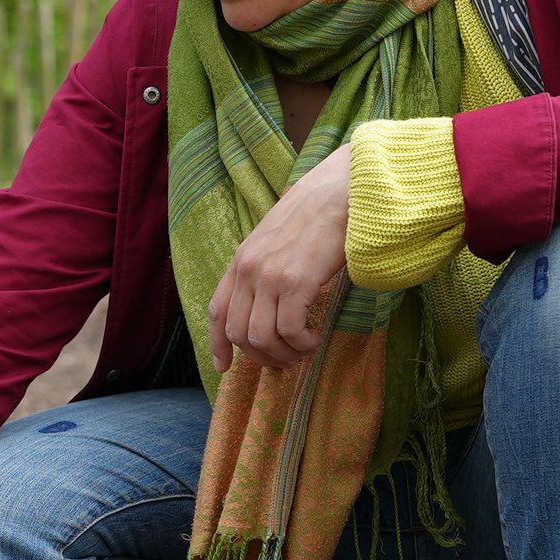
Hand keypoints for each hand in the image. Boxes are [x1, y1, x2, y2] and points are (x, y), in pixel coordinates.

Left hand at [208, 142, 350, 372]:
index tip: (223, 367)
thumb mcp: (276, 241)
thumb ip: (264, 269)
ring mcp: (269, 275)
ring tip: (304, 349)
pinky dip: (302, 343)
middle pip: (238, 332)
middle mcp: (248, 268)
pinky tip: (315, 337)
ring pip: (262, 337)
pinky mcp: (295, 281)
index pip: (217, 311)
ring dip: (284, 354)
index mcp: (241, 259)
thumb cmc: (318, 216)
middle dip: (261, 356)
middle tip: (285, 360)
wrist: (343, 192)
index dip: (217, 344)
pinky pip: (289, 330)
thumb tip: (265, 307)